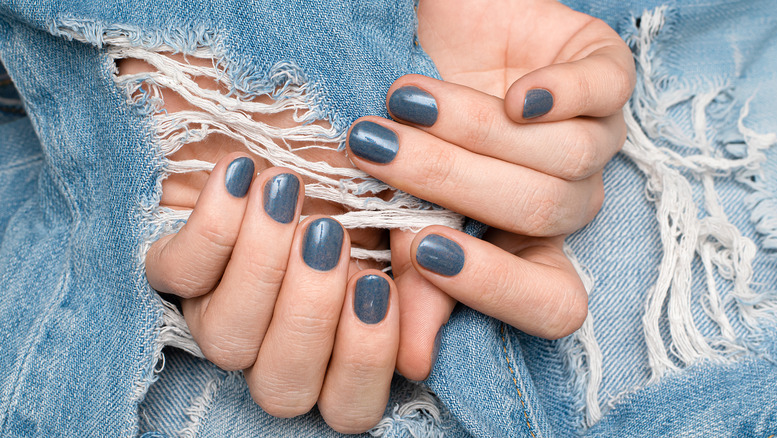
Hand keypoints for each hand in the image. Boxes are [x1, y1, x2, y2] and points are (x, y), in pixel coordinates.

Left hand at [145, 154, 398, 433]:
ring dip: (262, 268)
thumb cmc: (368, 156)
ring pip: (227, 343)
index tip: (375, 284)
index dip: (363, 360)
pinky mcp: (171, 259)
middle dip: (307, 316)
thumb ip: (426, 287)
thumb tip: (416, 362)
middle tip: (327, 236)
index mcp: (339, 333)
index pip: (348, 403)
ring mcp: (221, 301)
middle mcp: (276, 333)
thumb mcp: (412, 213)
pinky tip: (242, 176)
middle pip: (283, 388)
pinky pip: (177, 276)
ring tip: (286, 195)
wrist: (305, 90)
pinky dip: (214, 227)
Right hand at [345, 0, 634, 378]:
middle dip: (451, 181)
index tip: (423, 251)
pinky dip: (562, 96)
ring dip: (473, 130)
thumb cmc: (404, 122)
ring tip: (406, 101)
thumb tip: (411, 362)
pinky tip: (515, 93)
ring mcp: (593, 135)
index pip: (553, 301)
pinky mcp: (604, 73)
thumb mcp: (398, 200)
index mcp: (526, 243)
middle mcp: (566, 197)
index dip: (495, 287)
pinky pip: (606, 95)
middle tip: (379, 147)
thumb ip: (411, 275)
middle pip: (541, 214)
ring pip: (567, 159)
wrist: (420, 30)